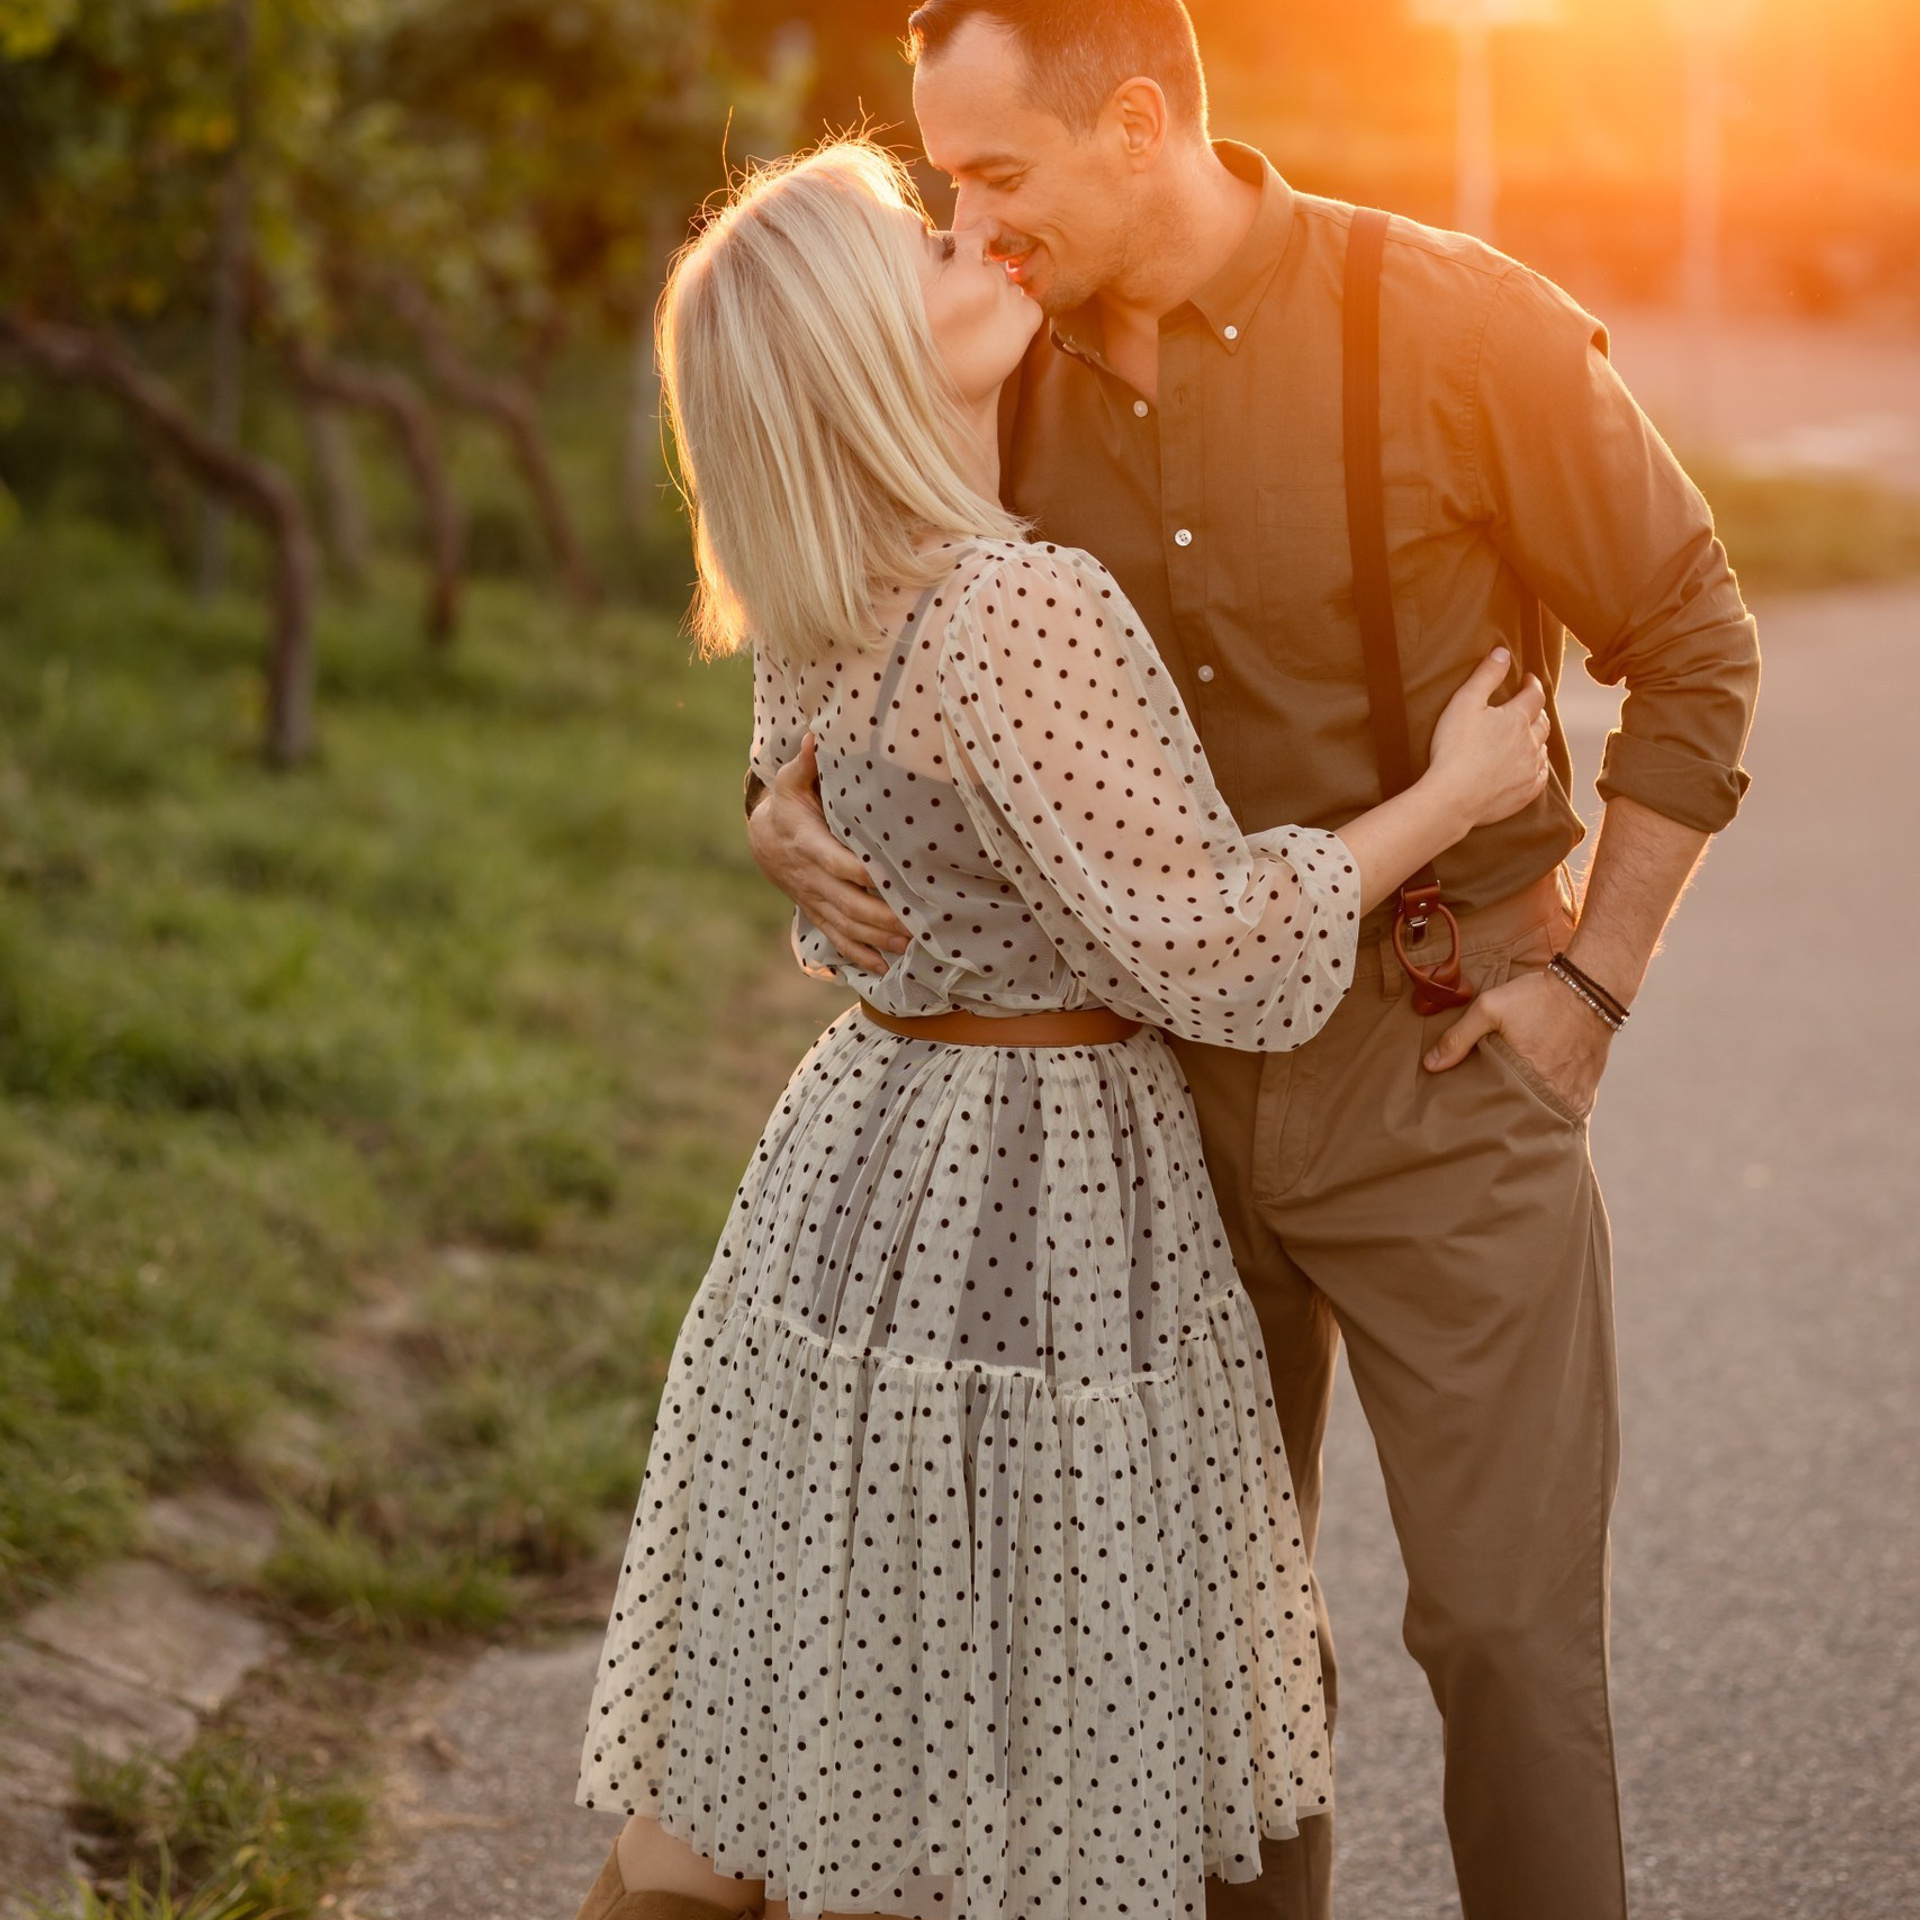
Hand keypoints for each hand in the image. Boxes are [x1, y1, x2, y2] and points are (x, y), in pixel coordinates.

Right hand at [747, 734, 909, 974]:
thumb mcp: (792, 782)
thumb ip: (806, 763)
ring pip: (847, 925)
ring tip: (909, 947)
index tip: (884, 877)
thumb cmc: (789, 804)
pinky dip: (860, 956)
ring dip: (878, 939)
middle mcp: (812, 878)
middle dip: (880, 916)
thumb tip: (815, 736)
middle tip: (914, 923)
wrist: (764, 839)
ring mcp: (815, 900)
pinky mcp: (818, 912)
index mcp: (808, 844)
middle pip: (848, 902)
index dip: (859, 871)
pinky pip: (838, 939)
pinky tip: (883, 969)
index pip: (836, 861)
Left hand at [1421, 965, 1611, 1116]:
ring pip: (1547, 1118)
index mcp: (1525, 1077)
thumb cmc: (1538, 997)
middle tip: (1492, 1116)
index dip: (1484, 1111)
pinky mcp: (1588, 1089)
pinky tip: (1541, 1109)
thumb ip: (1459, 1037)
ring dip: (1532, 1117)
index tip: (1471, 1112)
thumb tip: (1431, 1065)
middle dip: (1508, 1119)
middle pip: (1523, 1118)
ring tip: (1515, 1114)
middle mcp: (1552, 1092)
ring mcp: (1574, 1093)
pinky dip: (1555, 1111)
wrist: (1590, 987)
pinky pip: (1569, 1112)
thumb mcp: (1490, 1008)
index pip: (1496, 1109)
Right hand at [1424, 648, 1551, 833]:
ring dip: (1538, 738)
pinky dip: (1538, 766)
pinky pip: (1541, 776)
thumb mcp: (1464, 702)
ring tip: (1530, 735)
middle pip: (1543, 721)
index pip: (1534, 694)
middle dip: (1538, 710)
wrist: (1454, 797)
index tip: (1527, 679)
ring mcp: (1530, 769)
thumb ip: (1486, 675)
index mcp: (1517, 718)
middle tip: (1530, 706)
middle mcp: (1530, 742)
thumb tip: (1503, 652)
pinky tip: (1532, 766)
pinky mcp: (1525, 793)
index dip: (1532, 684)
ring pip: (1543, 748)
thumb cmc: (1454, 748)